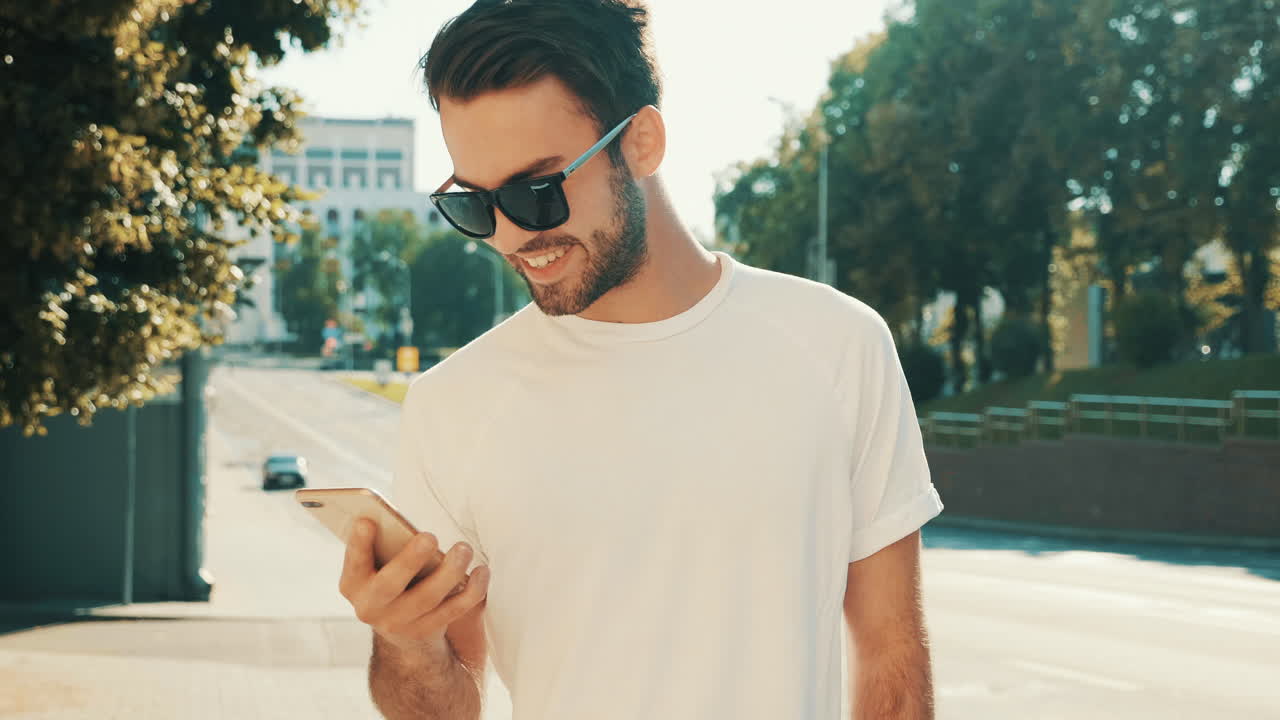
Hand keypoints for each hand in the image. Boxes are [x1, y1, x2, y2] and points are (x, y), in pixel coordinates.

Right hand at [339, 518, 490, 656]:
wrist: (400, 627)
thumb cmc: (390, 576)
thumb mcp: (376, 564)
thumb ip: (383, 545)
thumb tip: (399, 521)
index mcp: (353, 584)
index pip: (353, 563)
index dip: (358, 544)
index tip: (366, 521)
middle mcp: (371, 607)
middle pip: (390, 585)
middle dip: (409, 560)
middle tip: (430, 536)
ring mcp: (399, 623)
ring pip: (427, 598)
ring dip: (449, 572)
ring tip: (464, 548)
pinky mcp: (426, 630)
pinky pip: (454, 610)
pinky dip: (472, 590)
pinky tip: (482, 571)